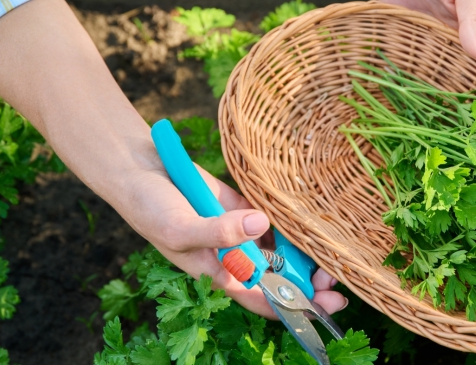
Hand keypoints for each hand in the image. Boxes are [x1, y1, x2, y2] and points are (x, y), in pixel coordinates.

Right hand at [122, 162, 348, 318]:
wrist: (140, 169)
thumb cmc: (151, 208)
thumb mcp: (181, 227)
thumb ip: (218, 231)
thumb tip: (259, 224)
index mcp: (219, 273)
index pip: (262, 298)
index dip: (293, 307)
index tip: (324, 307)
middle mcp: (234, 257)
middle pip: (279, 277)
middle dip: (308, 283)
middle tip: (335, 277)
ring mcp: (240, 231)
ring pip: (281, 249)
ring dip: (305, 254)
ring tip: (331, 251)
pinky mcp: (243, 206)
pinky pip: (274, 219)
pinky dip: (291, 223)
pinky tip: (311, 222)